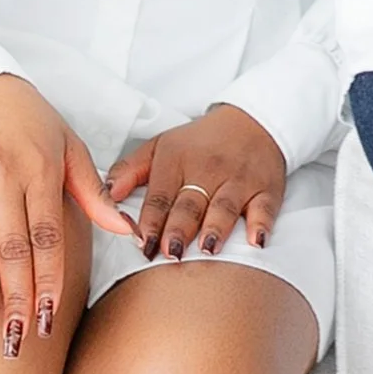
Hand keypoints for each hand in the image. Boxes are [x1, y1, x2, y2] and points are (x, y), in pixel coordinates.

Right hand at [0, 74, 123, 352]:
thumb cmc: (26, 118)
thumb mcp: (67, 144)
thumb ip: (92, 191)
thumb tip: (126, 230)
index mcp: (41, 169)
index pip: (48, 237)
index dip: (48, 281)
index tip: (48, 319)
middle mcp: (3, 175)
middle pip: (12, 248)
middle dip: (16, 298)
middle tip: (18, 341)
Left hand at [105, 104, 288, 260]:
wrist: (253, 122)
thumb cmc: (201, 142)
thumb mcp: (161, 146)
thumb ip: (130, 170)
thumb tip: (106, 194)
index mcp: (177, 159)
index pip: (160, 195)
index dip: (150, 220)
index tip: (142, 243)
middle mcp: (208, 170)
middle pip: (191, 204)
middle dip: (179, 228)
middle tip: (169, 251)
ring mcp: (238, 180)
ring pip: (225, 206)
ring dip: (216, 228)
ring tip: (206, 249)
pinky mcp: (265, 189)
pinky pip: (264, 208)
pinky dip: (260, 225)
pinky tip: (254, 241)